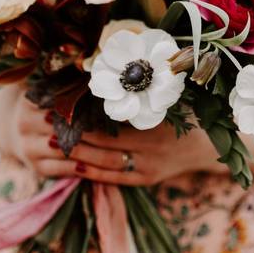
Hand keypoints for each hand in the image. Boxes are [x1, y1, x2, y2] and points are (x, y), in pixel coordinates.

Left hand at [11, 97, 225, 185]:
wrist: (207, 148)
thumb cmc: (186, 114)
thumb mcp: (170, 100)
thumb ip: (144, 91)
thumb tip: (110, 72)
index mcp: (156, 125)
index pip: (112, 120)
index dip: (85, 114)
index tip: (62, 104)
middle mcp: (150, 148)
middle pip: (103, 142)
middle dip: (74, 133)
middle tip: (46, 123)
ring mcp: (147, 167)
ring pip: (103, 162)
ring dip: (76, 152)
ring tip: (51, 142)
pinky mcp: (144, 180)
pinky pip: (112, 178)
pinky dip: (90, 172)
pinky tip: (71, 163)